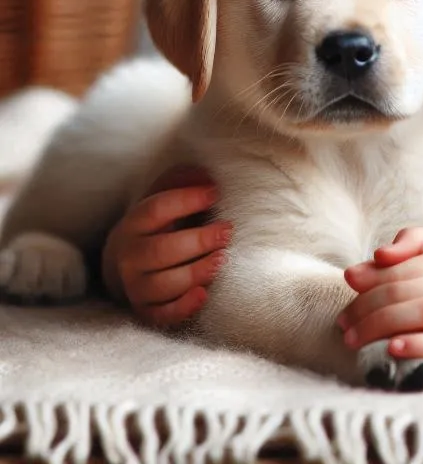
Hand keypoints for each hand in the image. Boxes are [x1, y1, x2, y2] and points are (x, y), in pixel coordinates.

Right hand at [101, 165, 231, 327]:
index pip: (155, 210)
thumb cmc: (157, 228)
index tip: (214, 192)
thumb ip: (182, 185)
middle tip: (228, 230)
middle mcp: (129, 257)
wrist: (124, 265)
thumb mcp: (163, 202)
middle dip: (197, 241)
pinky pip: (162, 314)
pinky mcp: (145, 310)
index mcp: (133, 225)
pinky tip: (204, 294)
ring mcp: (135, 286)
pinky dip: (183, 307)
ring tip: (222, 259)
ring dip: (195, 272)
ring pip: (162, 284)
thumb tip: (207, 177)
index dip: (185, 200)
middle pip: (160, 251)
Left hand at [338, 227, 422, 361]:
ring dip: (381, 326)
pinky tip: (393, 349)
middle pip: (404, 290)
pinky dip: (420, 345)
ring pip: (422, 313)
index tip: (346, 296)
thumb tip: (375, 255)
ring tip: (354, 339)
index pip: (398, 267)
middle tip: (344, 325)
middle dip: (366, 308)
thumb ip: (414, 241)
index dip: (366, 282)